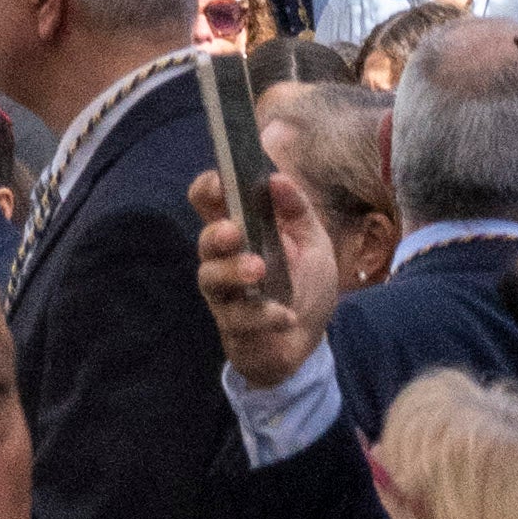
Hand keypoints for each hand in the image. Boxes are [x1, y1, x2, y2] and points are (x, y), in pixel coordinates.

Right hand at [193, 152, 339, 386]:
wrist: (310, 340)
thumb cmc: (305, 283)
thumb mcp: (313, 242)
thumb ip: (298, 210)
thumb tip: (277, 178)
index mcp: (238, 228)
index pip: (207, 201)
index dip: (208, 188)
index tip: (223, 182)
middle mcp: (223, 258)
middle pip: (204, 239)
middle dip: (217, 233)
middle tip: (235, 231)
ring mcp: (224, 293)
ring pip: (211, 278)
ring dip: (232, 271)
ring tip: (258, 270)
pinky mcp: (233, 325)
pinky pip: (238, 318)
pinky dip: (264, 315)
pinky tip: (286, 316)